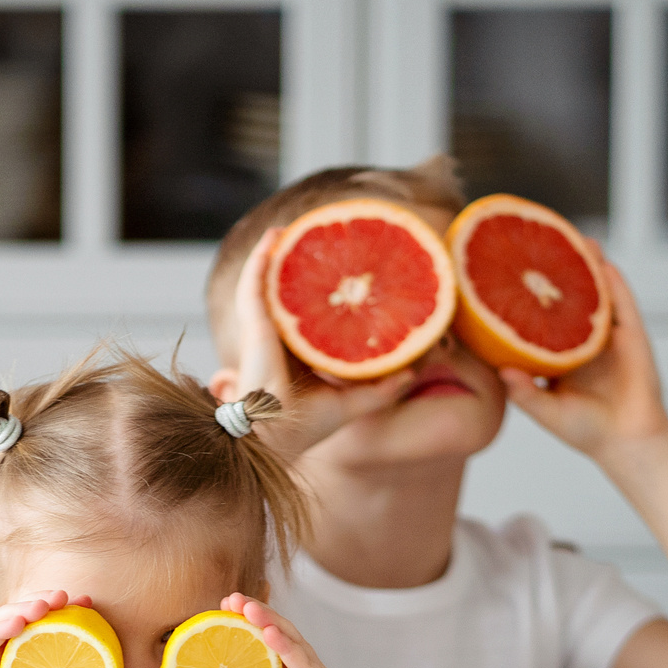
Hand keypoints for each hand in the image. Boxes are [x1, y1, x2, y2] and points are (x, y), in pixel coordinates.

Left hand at [180, 595, 356, 667]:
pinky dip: (287, 646)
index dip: (243, 621)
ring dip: (269, 621)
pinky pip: (305, 663)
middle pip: (277, 631)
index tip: (220, 606)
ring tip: (247, 608)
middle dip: (254, 612)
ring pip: (292, 640)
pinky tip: (270, 634)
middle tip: (230, 598)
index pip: (262, 640)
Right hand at [223, 230, 415, 451]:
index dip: (317, 293)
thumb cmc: (304, 426)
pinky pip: (254, 285)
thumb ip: (380, 389)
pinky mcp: (255, 327)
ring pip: (264, 284)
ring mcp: (262, 331)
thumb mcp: (352, 403)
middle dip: (294, 267)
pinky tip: (273, 238)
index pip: (305, 316)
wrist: (276, 437)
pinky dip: (261, 259)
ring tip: (286, 230)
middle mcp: (276, 339)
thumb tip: (413, 371)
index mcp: (294, 355)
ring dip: (274, 254)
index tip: (336, 271)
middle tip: (313, 242)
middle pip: (284, 294)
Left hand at [495, 253, 667, 462]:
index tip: (503, 276)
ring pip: (595, 294)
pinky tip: (603, 262)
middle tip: (536, 244)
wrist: (627, 441)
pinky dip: (614, 282)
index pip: (538, 321)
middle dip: (555, 273)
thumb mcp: (546, 410)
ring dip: (586, 266)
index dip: (525, 299)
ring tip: (572, 239)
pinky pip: (623, 303)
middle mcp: (581, 341)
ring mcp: (607, 336)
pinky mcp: (631, 336)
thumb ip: (524, 393)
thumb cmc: (585, 431)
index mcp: (557, 356)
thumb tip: (501, 371)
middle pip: (566, 299)